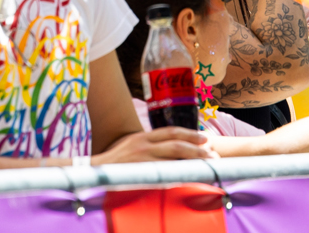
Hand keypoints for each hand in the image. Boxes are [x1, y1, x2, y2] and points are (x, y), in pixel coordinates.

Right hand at [91, 127, 213, 163]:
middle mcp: (144, 145)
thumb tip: (171, 148)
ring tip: (207, 165)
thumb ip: (150, 144)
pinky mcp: (140, 172)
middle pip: (175, 144)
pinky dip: (178, 175)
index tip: (204, 137)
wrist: (96, 170)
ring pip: (173, 158)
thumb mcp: (133, 145)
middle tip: (212, 152)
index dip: (189, 133)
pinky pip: (164, 173)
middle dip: (196, 148)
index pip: (171, 131)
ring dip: (192, 161)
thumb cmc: (116, 160)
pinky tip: (190, 178)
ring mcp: (142, 159)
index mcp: (143, 136)